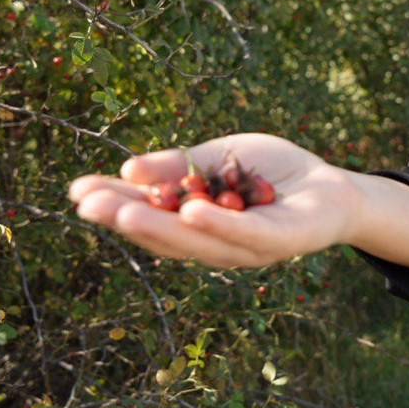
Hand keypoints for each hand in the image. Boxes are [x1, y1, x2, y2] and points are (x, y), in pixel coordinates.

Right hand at [68, 133, 359, 267]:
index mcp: (196, 226)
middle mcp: (216, 245)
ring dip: (162, 228)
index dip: (112, 205)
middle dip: (125, 219)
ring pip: (201, 242)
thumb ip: (177, 166)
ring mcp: (250, 248)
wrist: (333, 187)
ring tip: (125, 212)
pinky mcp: (285, 240)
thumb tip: (128, 169)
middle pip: (166, 236)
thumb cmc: (270, 175)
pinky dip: (220, 225)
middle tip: (88, 205)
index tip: (76, 190)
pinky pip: (249, 235)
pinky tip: (192, 211)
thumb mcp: (215, 160)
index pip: (148, 217)